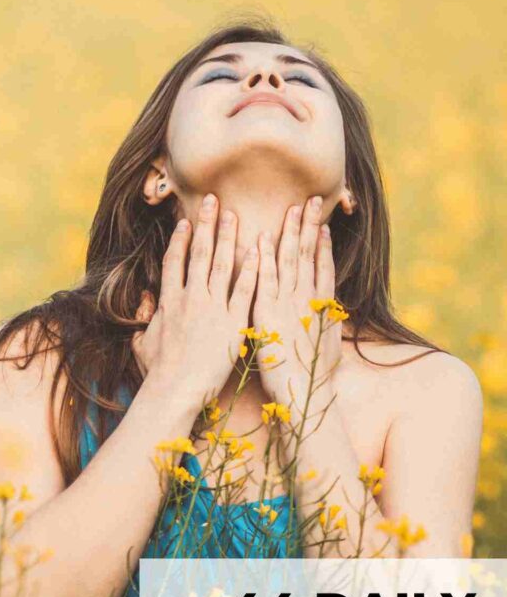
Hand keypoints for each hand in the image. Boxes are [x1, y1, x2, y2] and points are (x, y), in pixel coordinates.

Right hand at [131, 194, 258, 410]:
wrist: (174, 390)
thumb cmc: (158, 374)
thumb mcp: (143, 344)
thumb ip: (145, 322)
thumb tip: (143, 307)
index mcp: (168, 302)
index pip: (174, 262)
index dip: (180, 239)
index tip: (185, 221)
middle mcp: (190, 299)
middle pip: (198, 253)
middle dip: (206, 225)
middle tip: (212, 200)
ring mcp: (212, 309)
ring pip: (221, 264)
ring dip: (227, 236)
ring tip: (233, 214)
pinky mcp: (232, 323)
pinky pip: (245, 290)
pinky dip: (251, 269)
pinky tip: (258, 251)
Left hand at [251, 196, 342, 413]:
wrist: (304, 395)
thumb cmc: (314, 379)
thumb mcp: (327, 349)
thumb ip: (327, 328)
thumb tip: (332, 318)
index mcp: (322, 308)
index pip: (324, 268)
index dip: (322, 244)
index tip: (323, 224)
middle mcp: (308, 301)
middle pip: (309, 256)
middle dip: (310, 227)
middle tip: (312, 201)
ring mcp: (289, 305)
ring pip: (290, 261)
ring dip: (290, 233)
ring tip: (293, 208)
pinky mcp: (268, 314)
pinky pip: (265, 280)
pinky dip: (265, 258)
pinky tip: (263, 238)